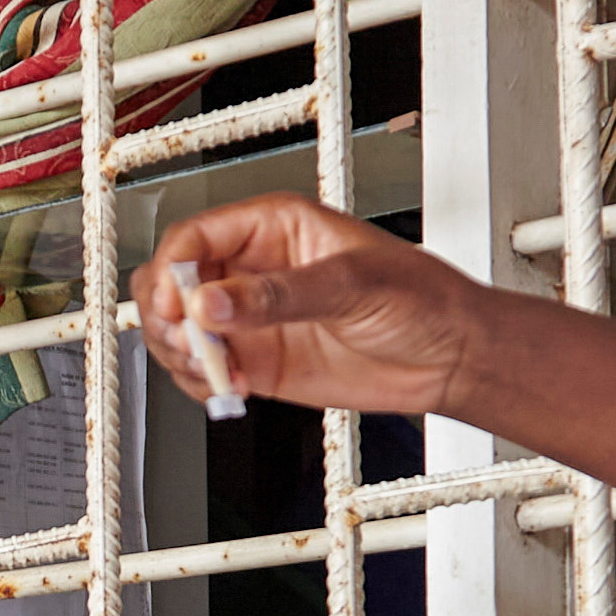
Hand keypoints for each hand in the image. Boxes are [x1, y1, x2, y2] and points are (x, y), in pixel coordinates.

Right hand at [133, 198, 492, 417]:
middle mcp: (252, 270)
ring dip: (180, 354)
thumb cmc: (420, 298)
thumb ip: (278, 296)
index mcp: (272, 228)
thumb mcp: (351, 285)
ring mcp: (251, 318)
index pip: (194, 238)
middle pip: (171, 282)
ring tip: (217, 370)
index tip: (175, 305)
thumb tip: (212, 304)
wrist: (450, 356)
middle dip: (165, 315)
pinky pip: (203, 370)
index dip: (172, 270)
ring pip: (177, 330)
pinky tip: (230, 387)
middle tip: (189, 342)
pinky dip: (202, 384)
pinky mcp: (257, 361)